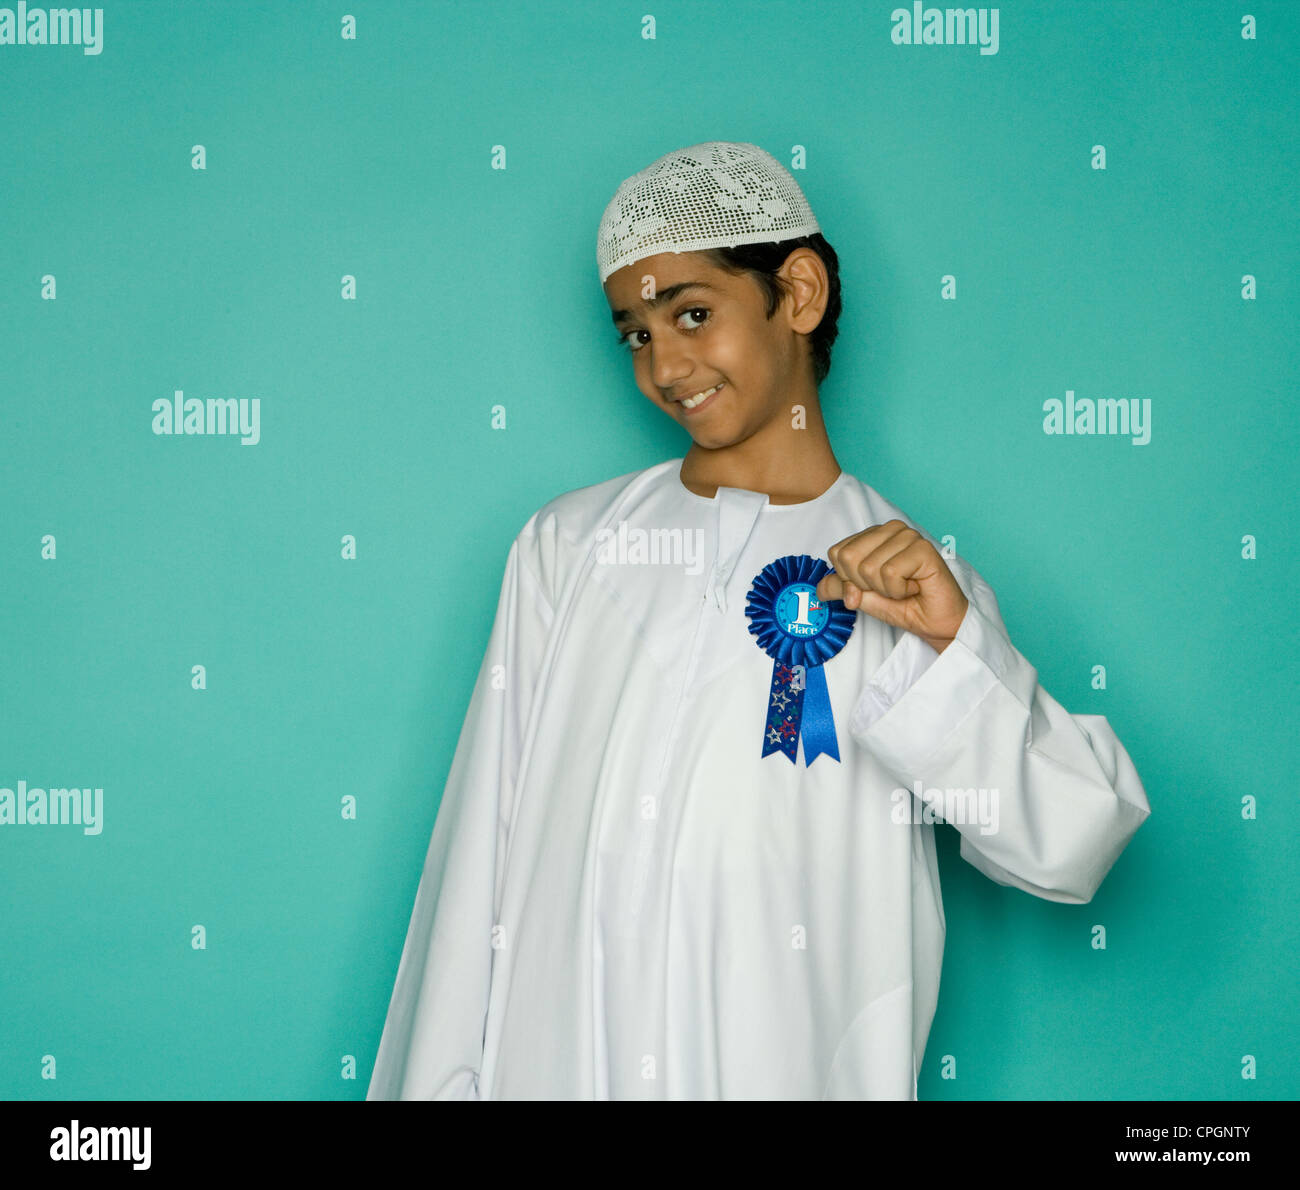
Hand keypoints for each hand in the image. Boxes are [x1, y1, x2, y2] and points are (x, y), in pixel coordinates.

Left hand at [815, 520, 968, 652]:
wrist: (935, 623)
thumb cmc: (904, 606)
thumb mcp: (862, 598)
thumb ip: (840, 588)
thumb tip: (818, 589)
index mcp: (874, 535)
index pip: (837, 553)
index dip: (849, 579)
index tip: (872, 587)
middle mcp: (891, 529)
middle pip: (848, 558)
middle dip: (865, 585)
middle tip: (890, 588)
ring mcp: (908, 536)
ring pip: (869, 568)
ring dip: (885, 589)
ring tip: (905, 587)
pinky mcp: (923, 549)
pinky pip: (890, 573)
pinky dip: (899, 590)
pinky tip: (915, 587)